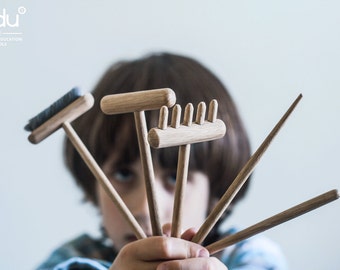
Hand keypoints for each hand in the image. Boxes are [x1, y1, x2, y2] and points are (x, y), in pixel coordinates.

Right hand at [110, 225, 226, 269]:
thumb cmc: (134, 263)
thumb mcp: (145, 248)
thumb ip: (167, 239)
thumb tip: (194, 229)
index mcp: (131, 251)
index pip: (165, 246)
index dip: (187, 248)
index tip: (203, 250)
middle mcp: (131, 268)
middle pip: (170, 264)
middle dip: (191, 262)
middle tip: (206, 261)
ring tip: (197, 268)